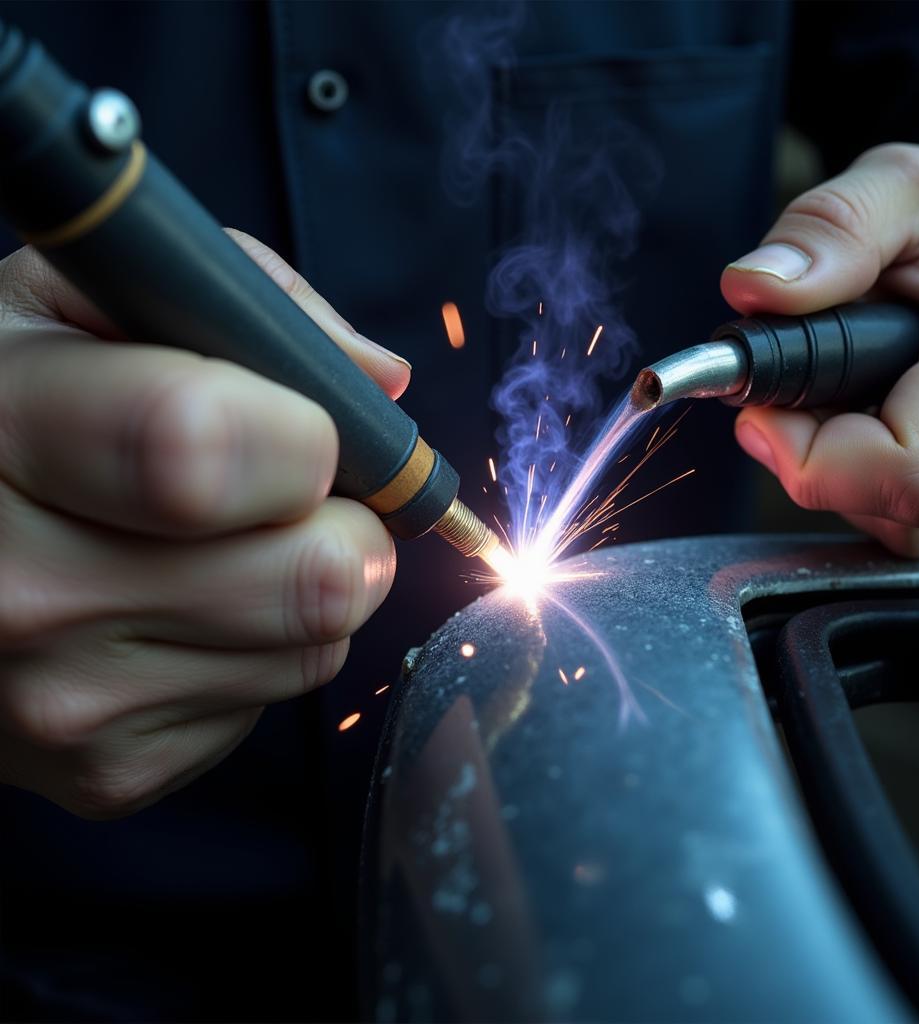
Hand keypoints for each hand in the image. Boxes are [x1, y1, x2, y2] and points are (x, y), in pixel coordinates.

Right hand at [0, 230, 409, 817]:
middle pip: (318, 578)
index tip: (303, 425)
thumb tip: (383, 384)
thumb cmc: (16, 409)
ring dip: (302, 586)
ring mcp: (66, 704)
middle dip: (340, 522)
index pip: (206, 455)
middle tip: (286, 493)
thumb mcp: (86, 302)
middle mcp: (23, 592)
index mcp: (6, 433)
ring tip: (209, 547)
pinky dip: (256, 648)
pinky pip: (274, 697)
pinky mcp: (111, 773)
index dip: (304, 435)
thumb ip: (251, 303)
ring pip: (319, 642)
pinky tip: (174, 612)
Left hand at [721, 134, 918, 555]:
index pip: (904, 474)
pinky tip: (866, 403)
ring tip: (847, 371)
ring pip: (875, 514)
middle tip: (807, 365)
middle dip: (805, 444)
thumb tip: (754, 288)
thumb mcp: (911, 187)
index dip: (807, 454)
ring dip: (826, 451)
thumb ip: (834, 228)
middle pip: (876, 504)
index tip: (763, 401)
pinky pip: (889, 512)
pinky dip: (850, 464)